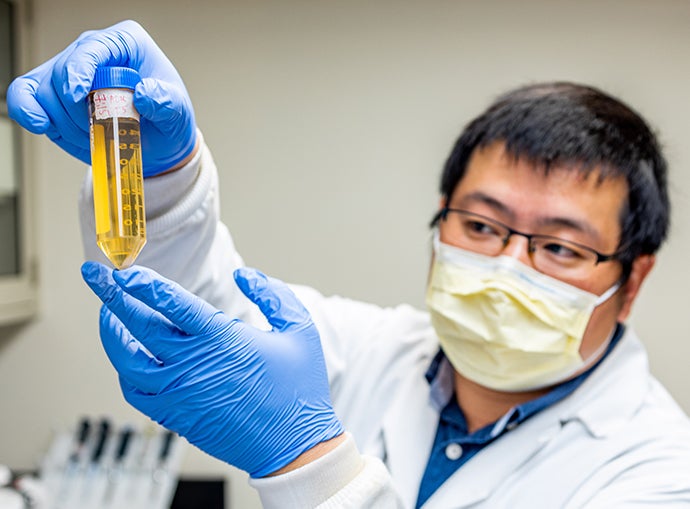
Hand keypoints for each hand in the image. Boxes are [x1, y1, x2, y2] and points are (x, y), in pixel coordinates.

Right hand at [7, 20, 195, 176]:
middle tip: (101, 130)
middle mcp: (92, 52)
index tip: (77, 95)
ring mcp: (69, 72)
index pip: (93, 46)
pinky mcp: (54, 96)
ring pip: (43, 89)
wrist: (157, 145)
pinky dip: (27, 112)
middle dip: (76, 108)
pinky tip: (41, 125)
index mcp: (124, 43)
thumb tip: (145, 93)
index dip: (79, 69)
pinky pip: (25, 96)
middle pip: (62, 71)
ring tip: (94, 135)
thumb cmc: (166, 120)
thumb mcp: (177, 113)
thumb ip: (166, 102)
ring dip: (64, 121)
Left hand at [80, 262, 342, 476]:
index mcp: (221, 338)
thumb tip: (244, 275)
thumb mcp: (299, 329)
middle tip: (95, 276)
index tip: (125, 269)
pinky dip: (123, 371)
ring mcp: (179, 392)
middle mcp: (192, 363)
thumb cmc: (298, 388)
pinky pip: (134, 392)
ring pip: (126, 359)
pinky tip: (127, 358)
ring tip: (107, 314)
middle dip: (111, 295)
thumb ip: (271, 293)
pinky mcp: (176, 415)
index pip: (169, 301)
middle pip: (137, 323)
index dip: (142, 282)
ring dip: (111, 333)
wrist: (293, 447)